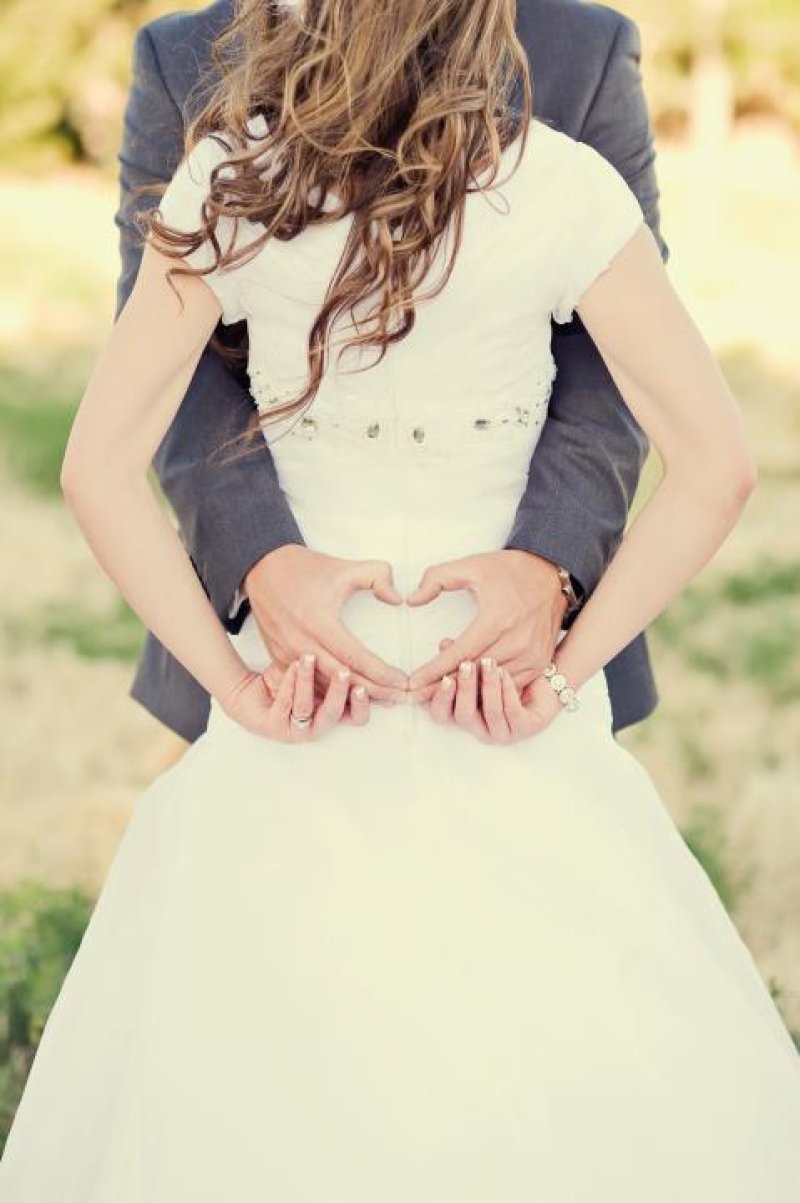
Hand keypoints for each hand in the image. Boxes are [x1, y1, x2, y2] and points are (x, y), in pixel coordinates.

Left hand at [219, 653, 370, 740]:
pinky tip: (293, 665)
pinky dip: (290, 682)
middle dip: (339, 691)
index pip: (355, 717)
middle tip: (343, 671)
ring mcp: (293, 730)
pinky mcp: (273, 726)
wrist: (247, 694)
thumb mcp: (314, 675)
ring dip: (308, 681)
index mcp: (328, 715)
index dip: (362, 703)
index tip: (365, 683)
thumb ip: (334, 671)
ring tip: (309, 657)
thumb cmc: (284, 684)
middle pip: (333, 713)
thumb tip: (360, 654)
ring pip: (305, 707)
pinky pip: (284, 703)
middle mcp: (314, 727)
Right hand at [244, 545, 408, 703]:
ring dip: (353, 697)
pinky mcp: (279, 659)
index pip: (356, 658)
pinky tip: (349, 698)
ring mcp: (288, 654)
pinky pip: (308, 684)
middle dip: (375, 691)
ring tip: (382, 699)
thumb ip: (378, 576)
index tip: (402, 680)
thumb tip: (397, 599)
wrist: (263, 568)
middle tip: (400, 696)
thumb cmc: (306, 569)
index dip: (382, 673)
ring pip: (325, 687)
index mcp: (320, 623)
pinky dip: (329, 694)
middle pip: (343, 679)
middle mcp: (302, 644)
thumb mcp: (346, 567)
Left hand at [405, 550, 567, 700]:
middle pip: (473, 674)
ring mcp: (532, 655)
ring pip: (491, 684)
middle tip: (417, 696)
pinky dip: (488, 688)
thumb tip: (412, 599)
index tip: (414, 682)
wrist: (552, 573)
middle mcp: (517, 641)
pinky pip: (509, 685)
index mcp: (498, 618)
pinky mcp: (540, 662)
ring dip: (465, 690)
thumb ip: (436, 578)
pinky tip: (469, 685)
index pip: (459, 654)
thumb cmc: (511, 571)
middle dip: (442, 686)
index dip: (434, 670)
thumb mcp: (471, 565)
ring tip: (438, 691)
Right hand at [427, 655, 561, 743]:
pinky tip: (505, 672)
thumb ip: (459, 655)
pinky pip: (513, 712)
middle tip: (467, 666)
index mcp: (465, 714)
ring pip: (491, 713)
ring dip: (489, 686)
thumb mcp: (480, 663)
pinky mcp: (524, 729)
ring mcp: (502, 732)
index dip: (441, 698)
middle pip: (463, 715)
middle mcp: (480, 729)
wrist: (542, 680)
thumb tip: (444, 644)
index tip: (444, 676)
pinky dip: (507, 691)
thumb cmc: (506, 674)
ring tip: (489, 663)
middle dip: (465, 689)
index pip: (441, 714)